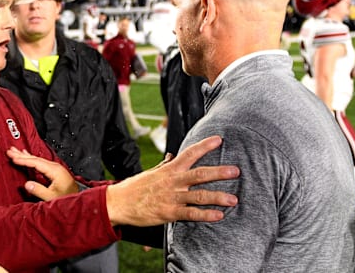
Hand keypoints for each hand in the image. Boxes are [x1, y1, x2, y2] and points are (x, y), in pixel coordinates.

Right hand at [6, 146, 77, 200]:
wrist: (77, 198)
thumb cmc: (67, 198)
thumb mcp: (51, 197)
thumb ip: (39, 190)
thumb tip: (26, 184)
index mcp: (54, 171)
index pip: (36, 163)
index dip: (24, 160)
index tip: (13, 158)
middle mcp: (55, 167)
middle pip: (35, 159)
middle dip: (22, 155)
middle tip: (10, 151)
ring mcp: (55, 168)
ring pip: (37, 159)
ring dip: (25, 156)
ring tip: (15, 151)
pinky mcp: (54, 171)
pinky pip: (40, 163)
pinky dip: (32, 159)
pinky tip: (27, 155)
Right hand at [106, 135, 238, 226]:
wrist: (118, 203)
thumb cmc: (134, 188)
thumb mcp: (150, 173)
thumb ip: (164, 165)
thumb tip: (173, 156)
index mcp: (169, 170)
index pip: (189, 153)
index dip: (205, 146)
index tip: (219, 139)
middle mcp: (173, 181)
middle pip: (200, 174)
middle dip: (219, 172)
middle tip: (236, 171)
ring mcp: (172, 197)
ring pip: (199, 195)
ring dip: (218, 197)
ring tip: (234, 199)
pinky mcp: (169, 213)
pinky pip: (191, 214)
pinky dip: (206, 215)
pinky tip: (218, 215)